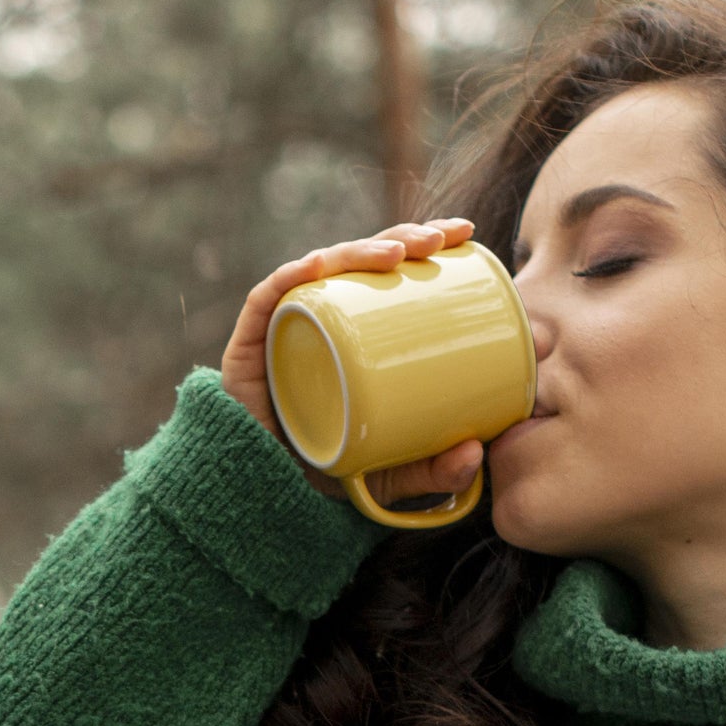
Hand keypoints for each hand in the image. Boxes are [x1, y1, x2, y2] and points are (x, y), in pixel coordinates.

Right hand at [221, 217, 484, 505]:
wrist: (262, 493)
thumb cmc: (328, 468)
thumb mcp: (392, 473)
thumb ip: (435, 471)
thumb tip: (476, 455)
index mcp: (356, 328)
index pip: (390, 271)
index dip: (424, 242)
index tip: (465, 233)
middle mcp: (321, 315)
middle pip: (360, 261)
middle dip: (400, 237)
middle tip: (439, 239)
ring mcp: (285, 324)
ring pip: (320, 271)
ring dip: (357, 251)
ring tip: (396, 253)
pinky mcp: (249, 344)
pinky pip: (267, 301)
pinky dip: (290, 279)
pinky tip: (317, 267)